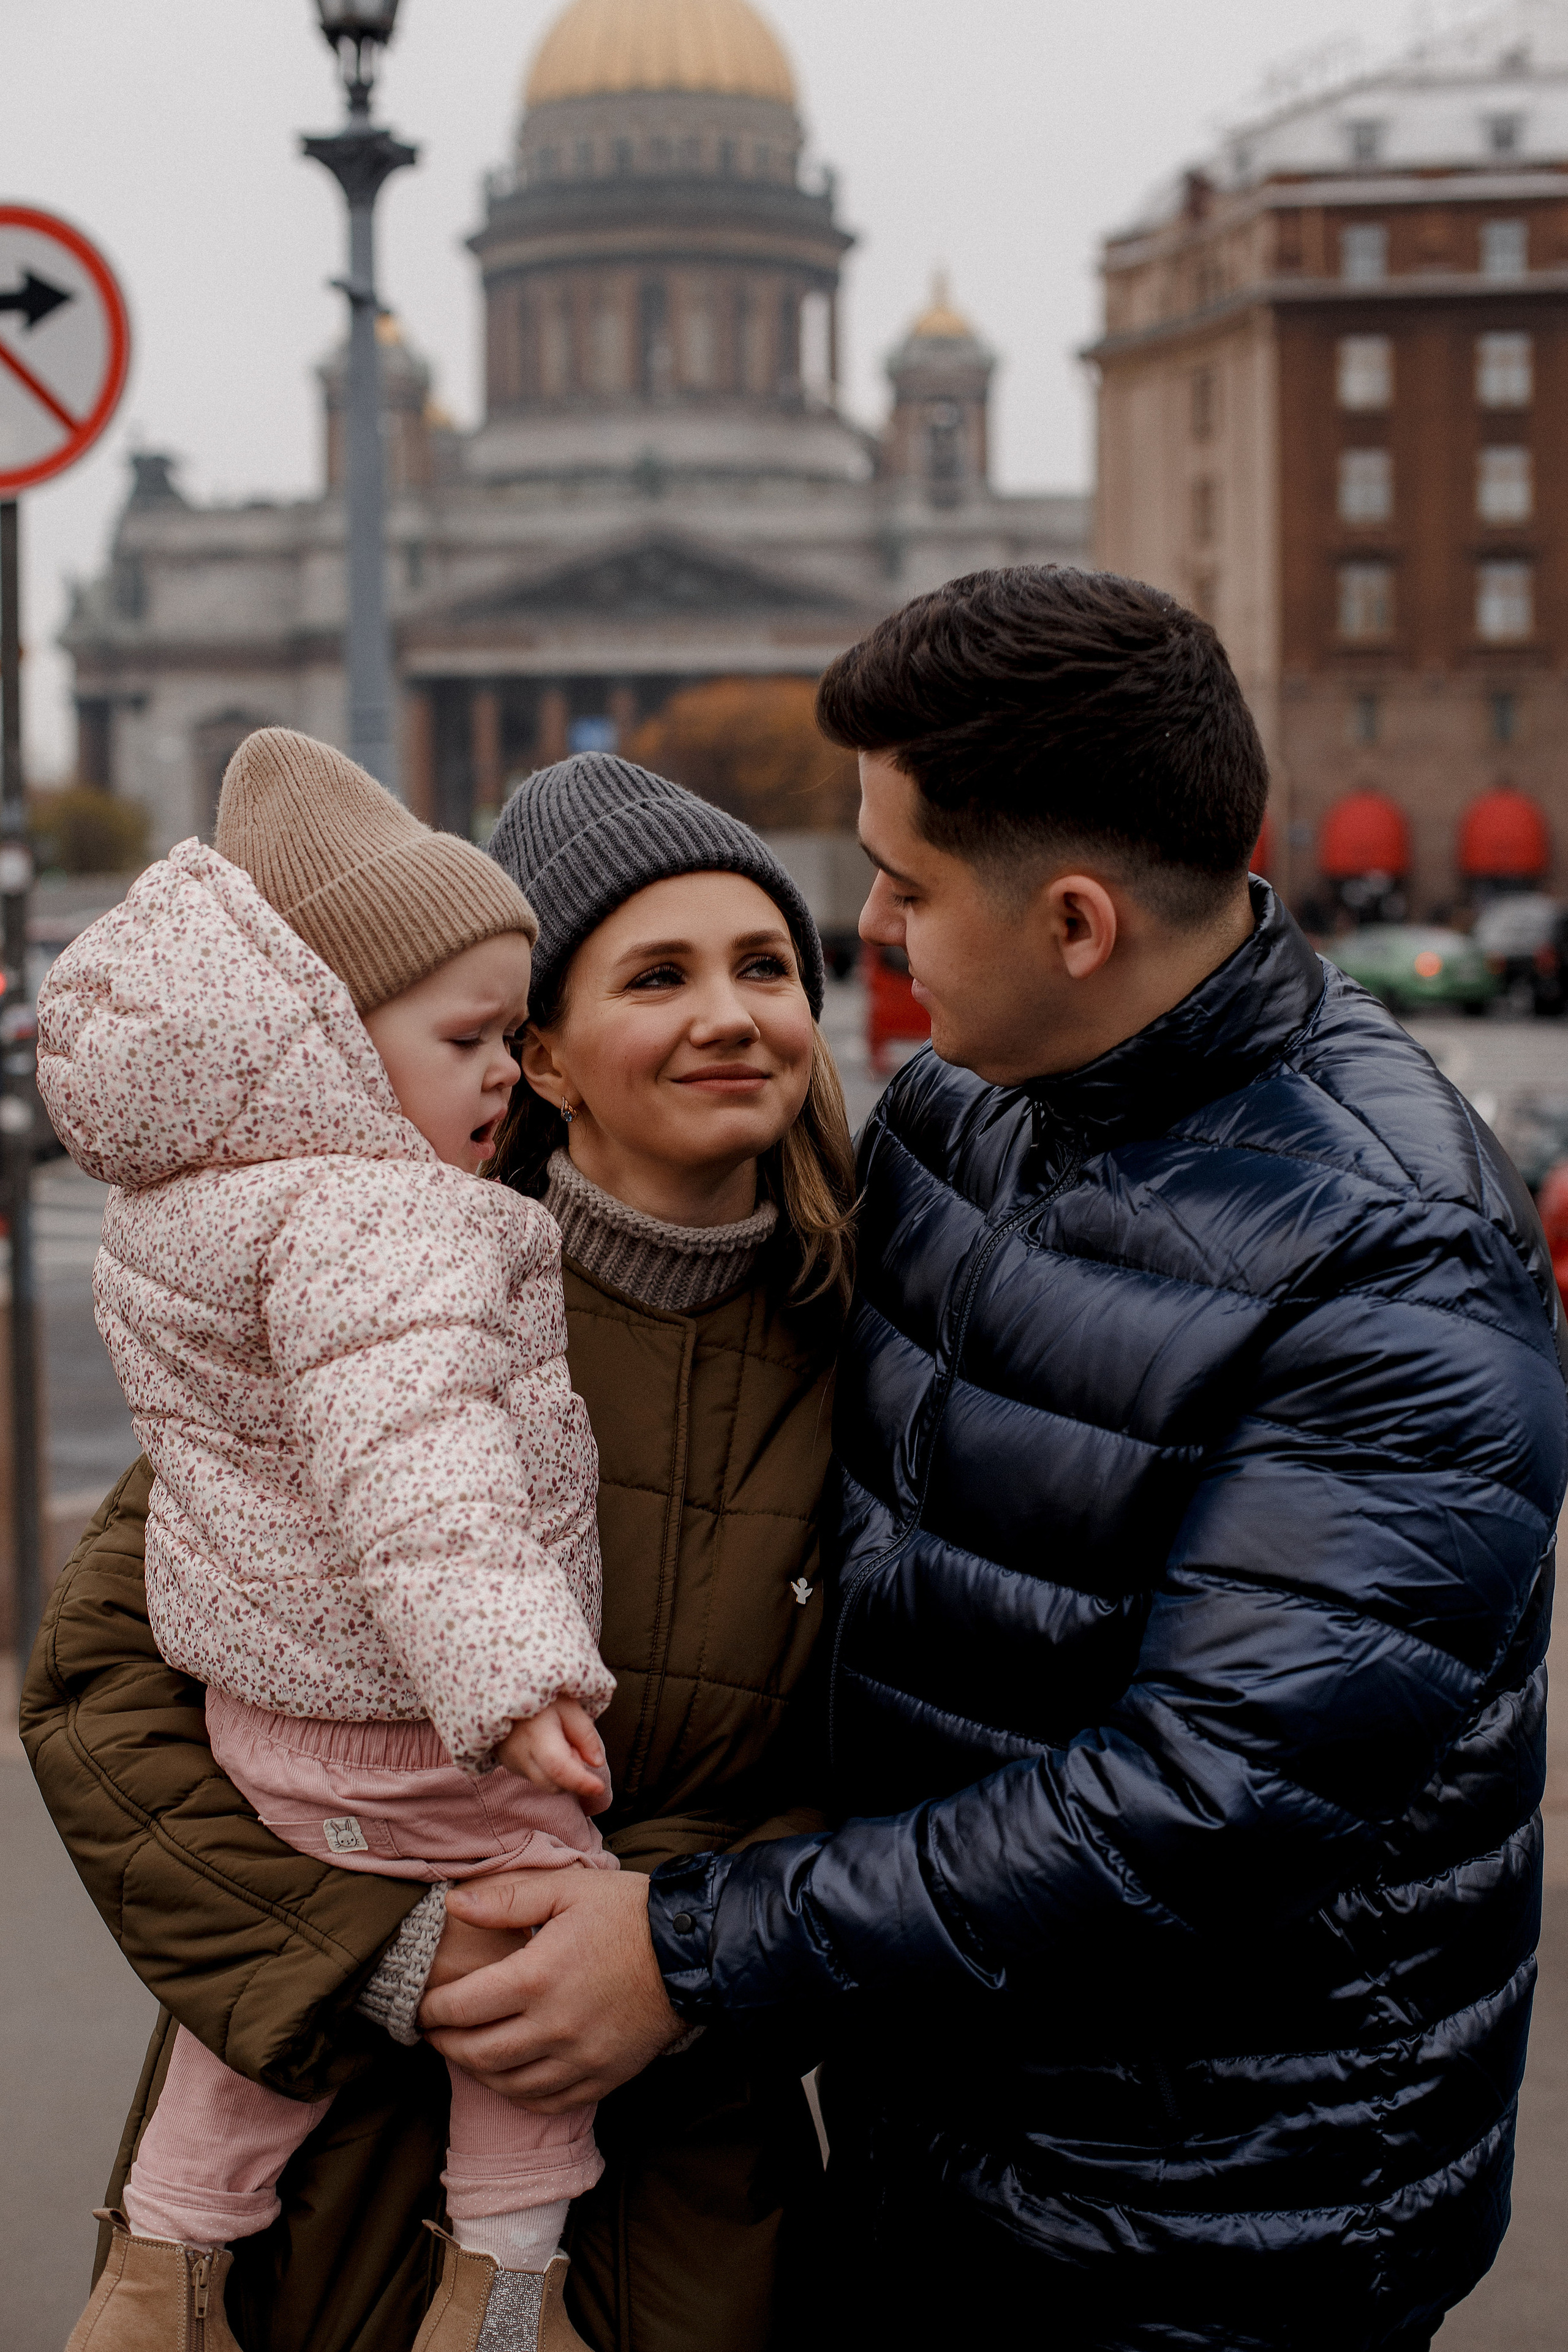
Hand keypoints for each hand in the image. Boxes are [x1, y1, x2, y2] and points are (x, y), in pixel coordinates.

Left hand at [418, 1868, 683, 2109]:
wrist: (692, 1951)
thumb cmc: (627, 1912)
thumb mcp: (567, 1888)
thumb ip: (506, 1899)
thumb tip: (453, 1905)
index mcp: (537, 1978)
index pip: (462, 2008)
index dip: (432, 2010)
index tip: (421, 2005)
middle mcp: (553, 2028)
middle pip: (477, 2053)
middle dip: (445, 2043)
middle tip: (433, 2031)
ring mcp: (578, 2060)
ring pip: (507, 2084)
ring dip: (476, 2071)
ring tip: (465, 2051)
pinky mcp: (601, 2079)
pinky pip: (546, 2102)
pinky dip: (518, 2094)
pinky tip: (509, 2075)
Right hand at [497, 1697, 609, 1813]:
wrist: (503, 1691)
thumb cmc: (540, 1697)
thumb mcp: (569, 1706)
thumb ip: (585, 1734)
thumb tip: (596, 1762)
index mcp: (537, 1737)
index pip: (560, 1770)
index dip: (581, 1783)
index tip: (599, 1788)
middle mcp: (520, 1756)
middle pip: (555, 1785)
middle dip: (573, 1775)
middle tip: (573, 1745)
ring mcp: (512, 1763)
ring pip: (545, 1784)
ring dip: (560, 1773)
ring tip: (559, 1743)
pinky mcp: (508, 1765)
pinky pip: (535, 1777)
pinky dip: (547, 1770)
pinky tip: (545, 1747)